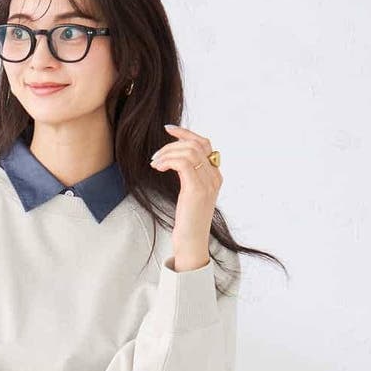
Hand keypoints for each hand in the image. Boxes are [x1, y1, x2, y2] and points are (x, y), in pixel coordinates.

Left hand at [150, 124, 222, 270]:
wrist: (191, 241)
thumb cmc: (187, 220)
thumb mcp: (190, 194)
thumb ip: (189, 176)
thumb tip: (174, 159)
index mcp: (215, 175)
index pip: (205, 144)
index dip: (186, 133)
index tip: (168, 129)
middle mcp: (215, 176)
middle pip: (196, 144)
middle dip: (172, 145)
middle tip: (155, 156)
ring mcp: (208, 183)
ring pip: (189, 152)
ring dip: (167, 153)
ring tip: (154, 163)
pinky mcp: (197, 189)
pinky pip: (182, 163)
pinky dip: (167, 161)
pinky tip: (158, 168)